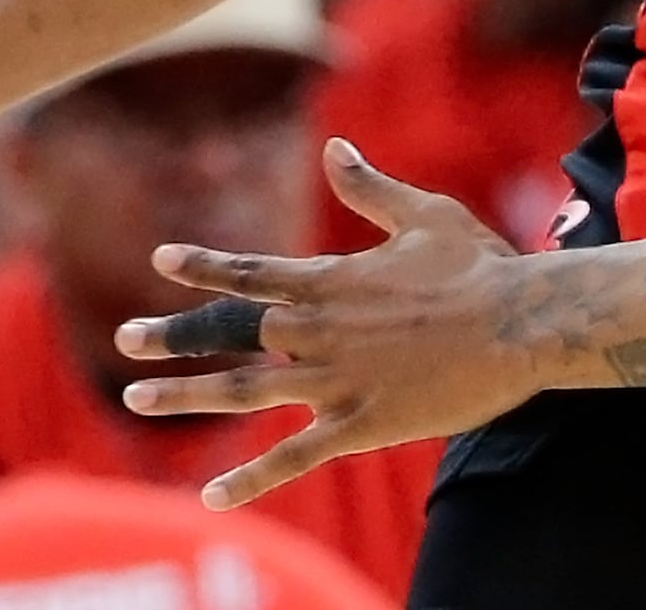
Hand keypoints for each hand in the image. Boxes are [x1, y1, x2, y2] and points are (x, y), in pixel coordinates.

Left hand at [117, 139, 532, 507]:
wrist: (521, 324)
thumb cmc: (481, 266)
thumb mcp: (424, 214)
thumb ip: (370, 188)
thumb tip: (334, 149)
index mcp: (333, 281)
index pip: (252, 273)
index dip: (204, 266)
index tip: (161, 261)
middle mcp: (320, 330)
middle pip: (231, 333)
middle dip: (173, 337)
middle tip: (124, 340)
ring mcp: (335, 380)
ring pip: (242, 393)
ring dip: (185, 396)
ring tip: (135, 399)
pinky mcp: (360, 424)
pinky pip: (293, 457)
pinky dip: (250, 479)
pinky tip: (211, 496)